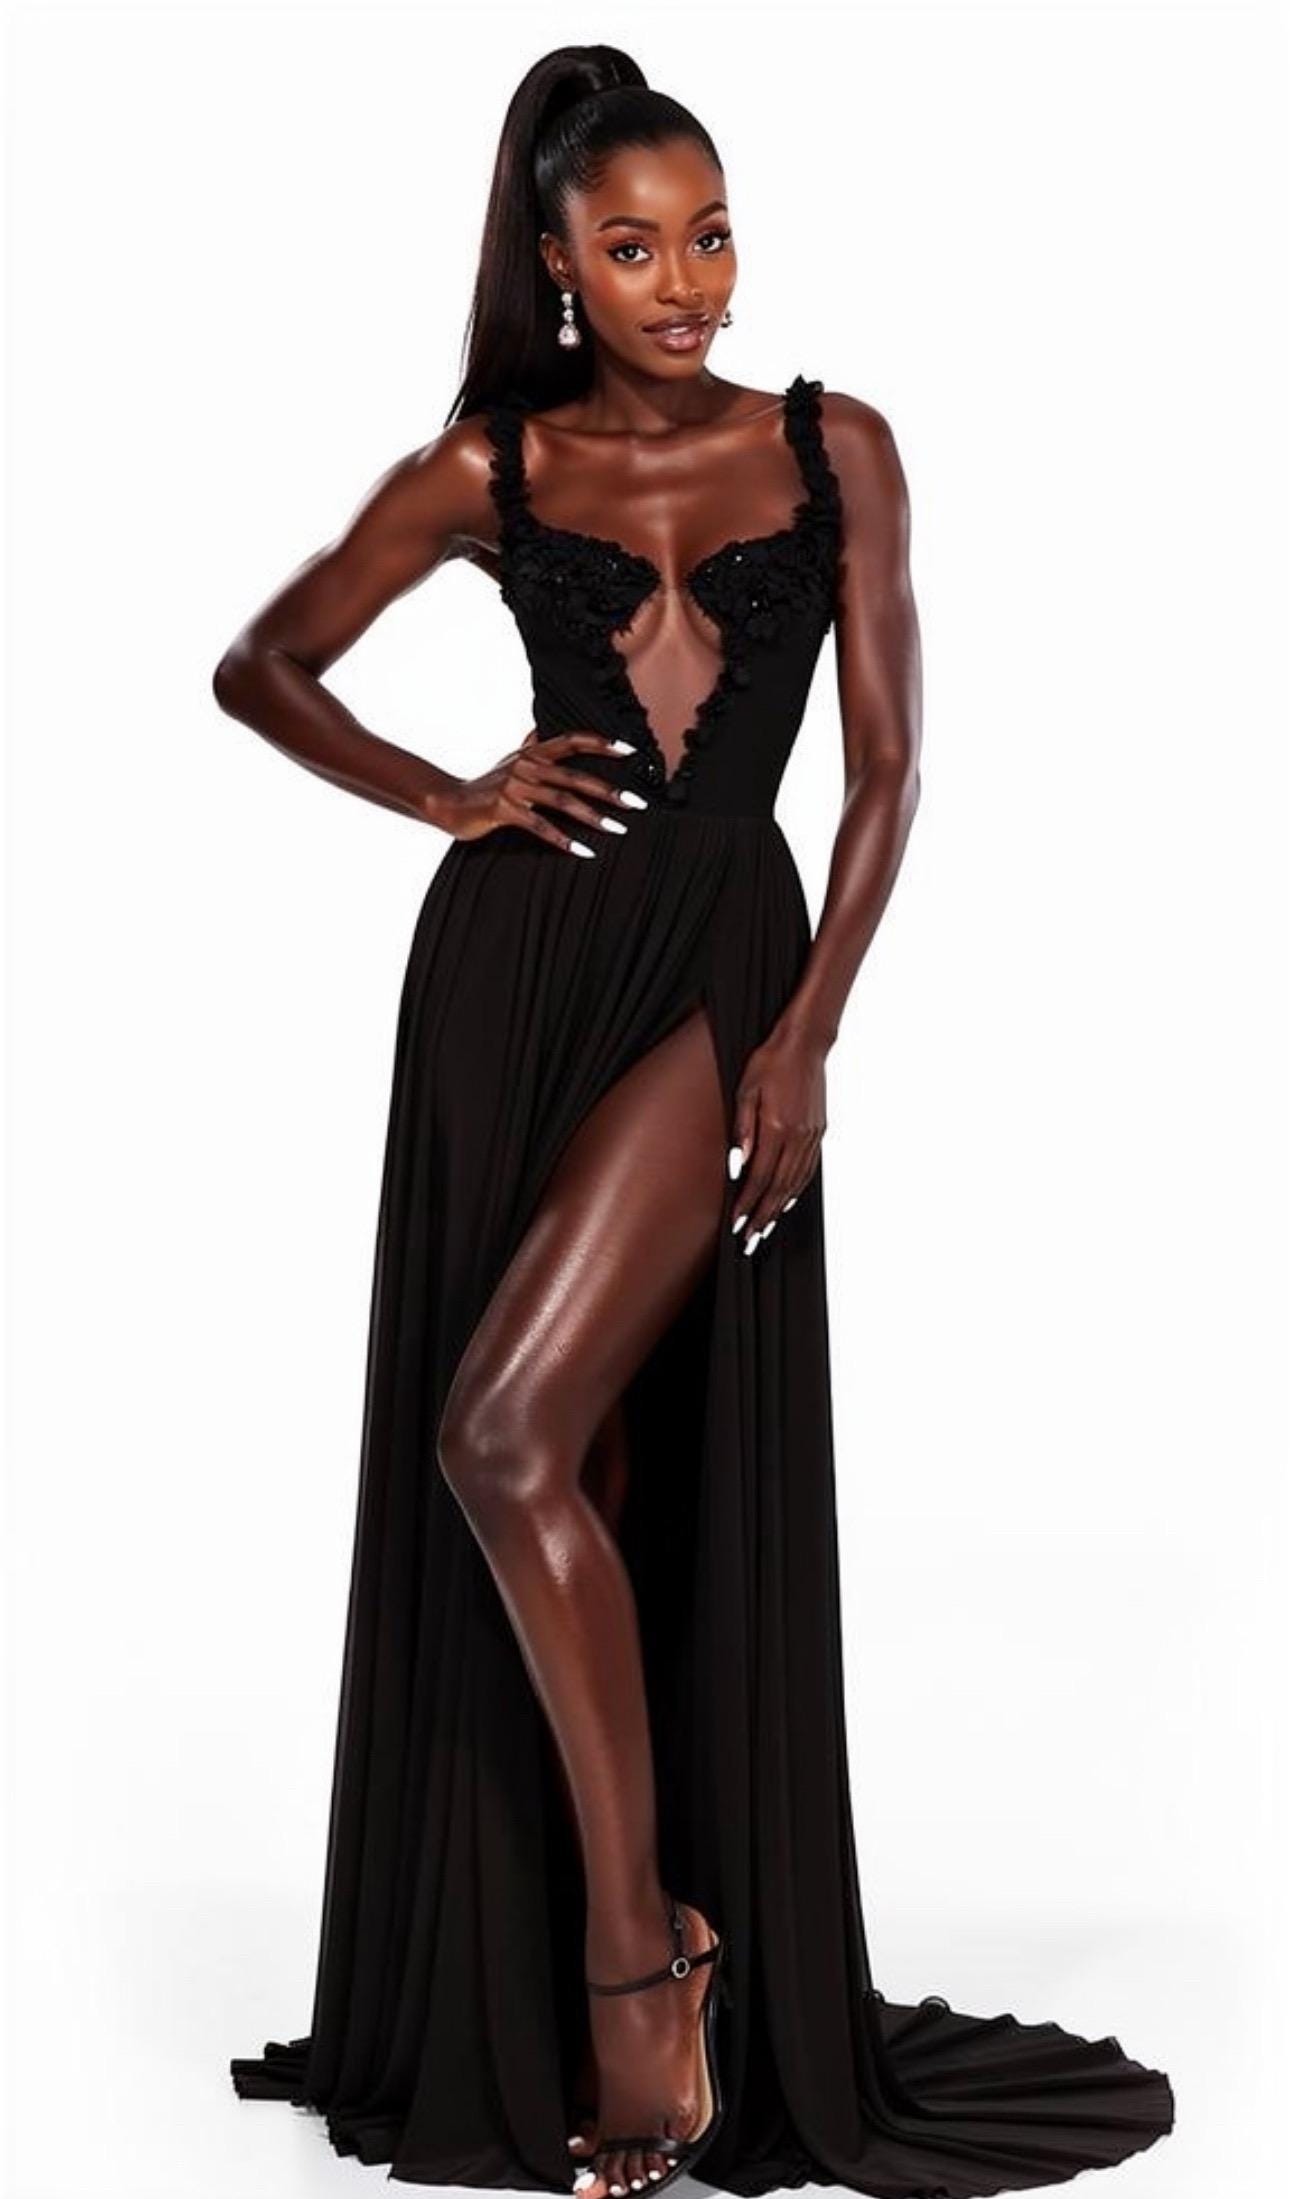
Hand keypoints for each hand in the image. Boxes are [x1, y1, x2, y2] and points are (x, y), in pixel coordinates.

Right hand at [436, 729, 646, 852]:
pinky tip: (584, 852)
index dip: (601, 743)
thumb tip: (542, 726)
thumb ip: (530, 744)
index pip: (572, 740)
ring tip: (617, 829)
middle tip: (637, 803)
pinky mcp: (504, 809)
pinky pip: (540, 826)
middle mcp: (526, 765)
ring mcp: (514, 786)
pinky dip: (564, 840)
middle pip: (575, 776)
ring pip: (562, 801)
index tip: (631, 751)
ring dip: (593, 817)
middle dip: (609, 790)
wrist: (448, 801)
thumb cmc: (484, 783)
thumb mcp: (510, 759)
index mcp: (532, 752)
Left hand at [727, 1029, 826, 1254]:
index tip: (736, 1224)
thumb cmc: (770, 1061)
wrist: (805, 1043)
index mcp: (778, 1127)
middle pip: (779, 1188)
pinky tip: (786, 1202)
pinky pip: (807, 1170)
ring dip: (778, 1209)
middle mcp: (798, 1137)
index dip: (747, 1203)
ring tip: (765, 1230)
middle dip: (762, 1216)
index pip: (760, 1177)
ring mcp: (812, 1136)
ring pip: (795, 1183)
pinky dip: (796, 1191)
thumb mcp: (745, 1089)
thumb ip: (742, 1129)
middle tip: (749, 1240)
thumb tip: (738, 1165)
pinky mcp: (819, 1132)